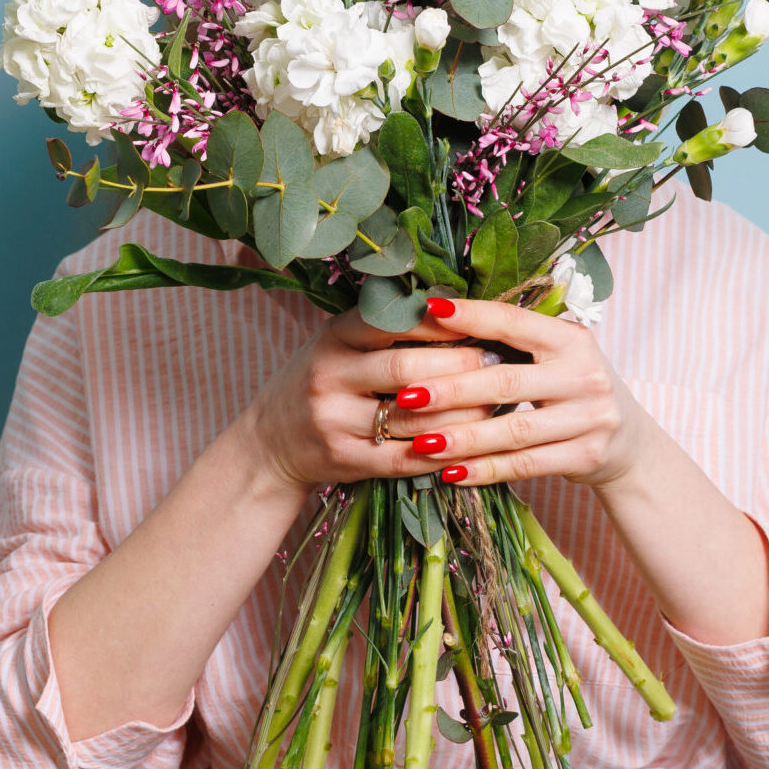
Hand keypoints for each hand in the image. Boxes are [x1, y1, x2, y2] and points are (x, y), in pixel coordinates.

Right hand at [239, 305, 499, 487]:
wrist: (269, 443)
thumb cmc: (322, 382)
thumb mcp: (339, 343)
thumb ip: (385, 328)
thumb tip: (459, 308)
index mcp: (333, 336)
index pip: (394, 321)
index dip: (442, 323)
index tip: (481, 324)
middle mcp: (329, 374)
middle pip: (407, 367)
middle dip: (461, 366)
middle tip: (499, 364)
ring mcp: (333, 420)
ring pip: (412, 416)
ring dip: (462, 412)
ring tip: (496, 404)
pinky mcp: (343, 459)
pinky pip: (405, 458)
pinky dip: (442, 452)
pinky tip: (471, 445)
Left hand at [390, 296, 645, 488]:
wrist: (628, 442)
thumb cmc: (572, 389)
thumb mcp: (557, 356)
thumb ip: (513, 341)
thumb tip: (441, 318)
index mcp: (572, 339)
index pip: (515, 323)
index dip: (473, 317)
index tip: (430, 311)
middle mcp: (585, 375)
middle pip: (506, 382)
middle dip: (451, 389)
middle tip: (406, 395)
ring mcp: (590, 418)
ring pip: (513, 430)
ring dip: (463, 438)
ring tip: (420, 443)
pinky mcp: (587, 456)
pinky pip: (526, 465)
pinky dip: (486, 470)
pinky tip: (452, 473)